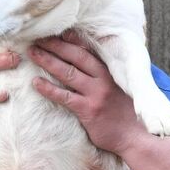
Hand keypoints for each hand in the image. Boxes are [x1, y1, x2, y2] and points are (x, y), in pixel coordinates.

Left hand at [29, 34, 146, 156]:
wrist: (136, 137)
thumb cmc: (128, 115)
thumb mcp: (123, 90)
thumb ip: (109, 78)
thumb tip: (91, 69)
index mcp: (111, 72)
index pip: (89, 51)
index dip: (73, 40)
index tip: (58, 32)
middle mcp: (103, 79)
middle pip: (76, 56)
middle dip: (56, 45)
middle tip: (38, 38)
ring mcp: (95, 94)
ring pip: (67, 72)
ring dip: (48, 61)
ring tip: (32, 54)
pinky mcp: (87, 110)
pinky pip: (64, 97)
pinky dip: (48, 89)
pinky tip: (36, 83)